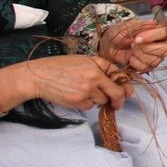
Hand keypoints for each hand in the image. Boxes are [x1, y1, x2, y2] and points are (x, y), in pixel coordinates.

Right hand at [0, 55, 132, 111]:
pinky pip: (90, 106)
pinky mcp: (79, 101)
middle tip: (118, 104)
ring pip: (102, 100)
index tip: (127, 91)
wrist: (39, 76)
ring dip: (97, 100)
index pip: (120, 75)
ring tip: (83, 92)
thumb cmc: (60, 67)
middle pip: (117, 93)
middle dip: (120, 100)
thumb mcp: (83, 60)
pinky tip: (75, 96)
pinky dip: (86, 104)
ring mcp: (87, 89)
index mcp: (98, 63)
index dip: (125, 85)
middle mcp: (95, 76)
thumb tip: (116, 82)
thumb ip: (100, 69)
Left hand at [97, 17, 166, 75]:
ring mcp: (156, 56)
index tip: (137, 38)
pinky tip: (130, 58)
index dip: (151, 36)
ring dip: (139, 56)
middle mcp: (160, 44)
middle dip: (145, 48)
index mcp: (157, 31)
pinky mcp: (149, 66)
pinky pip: (146, 68)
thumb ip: (140, 25)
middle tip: (132, 45)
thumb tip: (152, 24)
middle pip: (164, 49)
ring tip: (130, 50)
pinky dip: (135, 63)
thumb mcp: (127, 25)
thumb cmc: (120, 33)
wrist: (110, 45)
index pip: (163, 33)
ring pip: (155, 60)